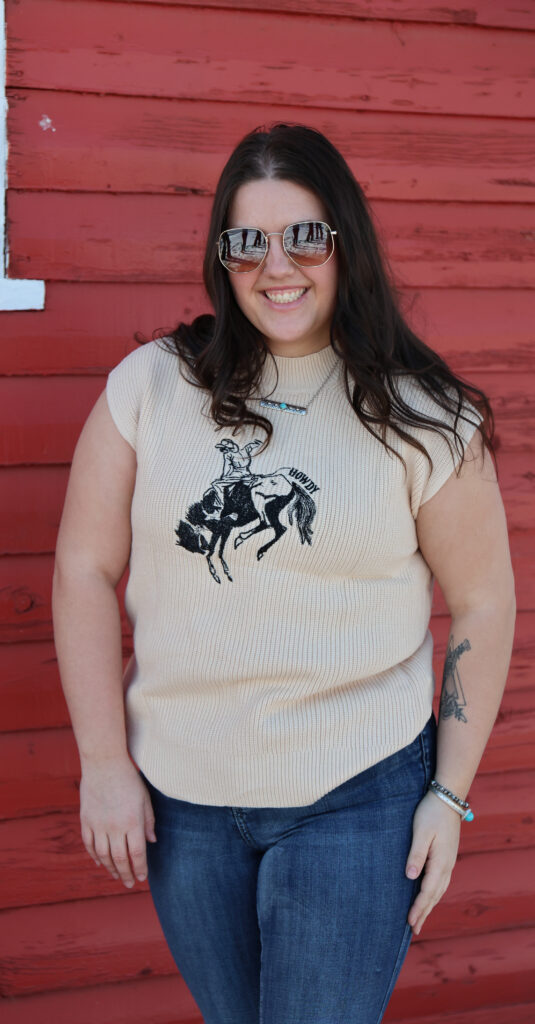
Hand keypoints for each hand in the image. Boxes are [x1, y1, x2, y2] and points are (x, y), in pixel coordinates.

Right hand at [79, 756, 156, 887]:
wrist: (104, 763)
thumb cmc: (129, 779)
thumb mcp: (145, 798)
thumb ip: (148, 821)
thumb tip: (152, 842)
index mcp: (133, 821)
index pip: (137, 853)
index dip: (140, 868)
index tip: (142, 878)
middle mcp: (115, 826)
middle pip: (120, 858)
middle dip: (126, 874)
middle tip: (129, 884)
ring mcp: (98, 824)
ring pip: (103, 855)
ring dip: (110, 868)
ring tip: (116, 876)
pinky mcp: (86, 820)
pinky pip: (89, 844)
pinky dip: (95, 856)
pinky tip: (100, 862)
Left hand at [405, 789, 460, 934]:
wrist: (448, 798)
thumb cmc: (431, 813)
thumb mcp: (421, 832)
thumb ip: (416, 855)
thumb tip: (410, 878)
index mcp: (440, 862)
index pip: (427, 891)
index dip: (418, 908)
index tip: (409, 922)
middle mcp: (447, 865)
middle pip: (435, 895)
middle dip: (424, 912)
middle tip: (414, 930)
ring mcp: (449, 861)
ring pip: (439, 890)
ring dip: (430, 905)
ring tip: (420, 918)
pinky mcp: (447, 855)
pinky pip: (440, 881)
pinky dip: (434, 893)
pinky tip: (429, 895)